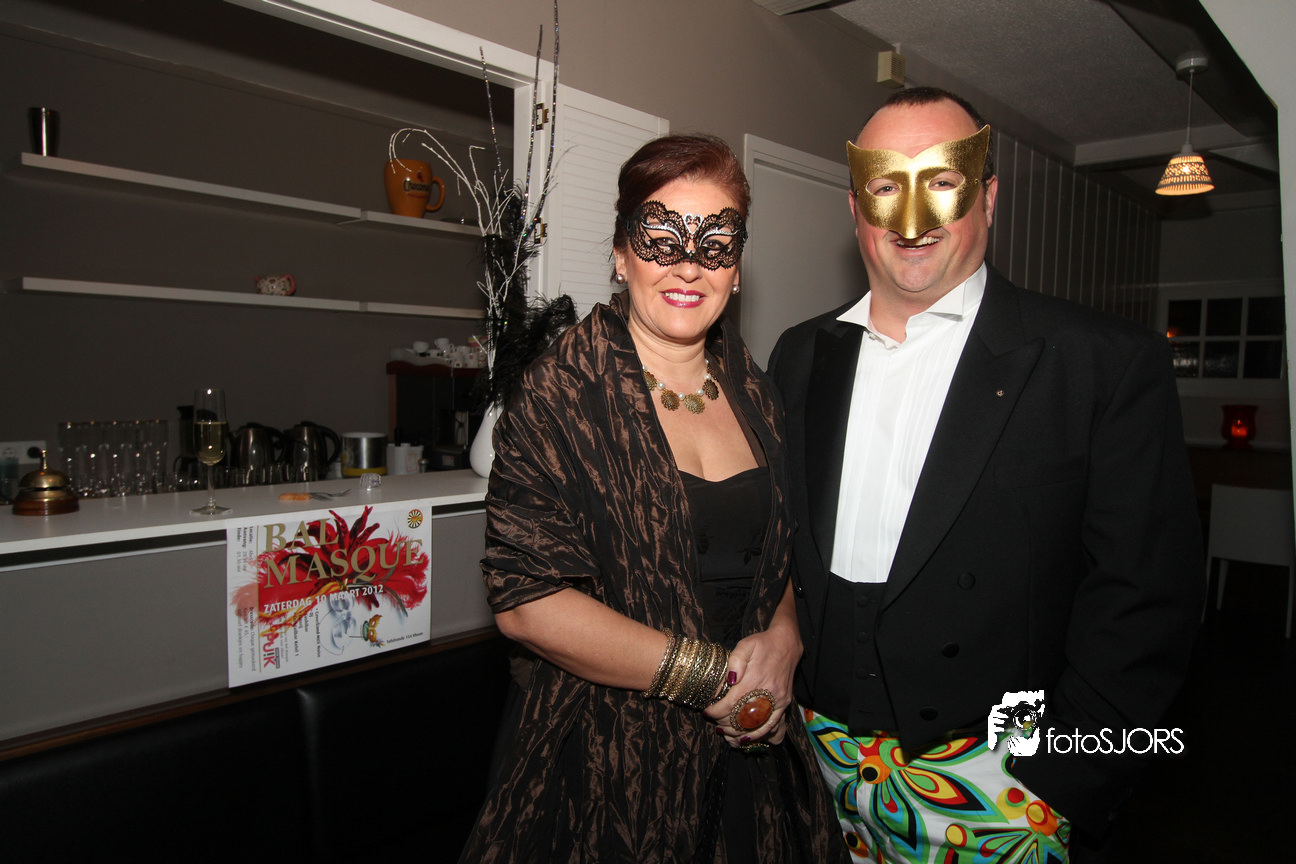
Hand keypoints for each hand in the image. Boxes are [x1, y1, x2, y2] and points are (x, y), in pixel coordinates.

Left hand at [704, 622, 800, 746]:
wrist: (787, 644)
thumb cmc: (763, 644)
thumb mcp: (745, 645)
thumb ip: (735, 661)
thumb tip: (730, 680)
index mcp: (756, 678)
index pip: (732, 703)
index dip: (717, 711)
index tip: (707, 711)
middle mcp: (768, 693)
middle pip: (743, 718)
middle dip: (724, 723)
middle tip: (713, 721)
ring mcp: (778, 701)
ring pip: (756, 725)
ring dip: (738, 732)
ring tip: (724, 733)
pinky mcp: (784, 704)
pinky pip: (771, 726)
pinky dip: (757, 735)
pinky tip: (745, 739)